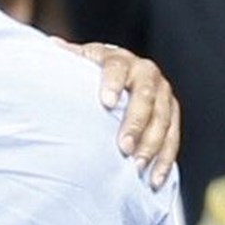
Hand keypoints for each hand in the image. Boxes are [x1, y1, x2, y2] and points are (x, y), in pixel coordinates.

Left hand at [58, 40, 179, 186]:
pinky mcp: (171, 112)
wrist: (121, 75)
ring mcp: (162, 93)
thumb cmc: (92, 74)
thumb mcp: (80, 64)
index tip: (105, 103)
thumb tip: (52, 45)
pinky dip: (165, 159)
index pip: (116, 68)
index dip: (113, 83)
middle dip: (135, 123)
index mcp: (119, 59)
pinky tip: (155, 179)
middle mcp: (145, 72)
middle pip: (144, 97)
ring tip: (138, 167)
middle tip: (124, 148)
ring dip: (152, 145)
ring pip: (162, 119)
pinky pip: (172, 137)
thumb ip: (69, 59)